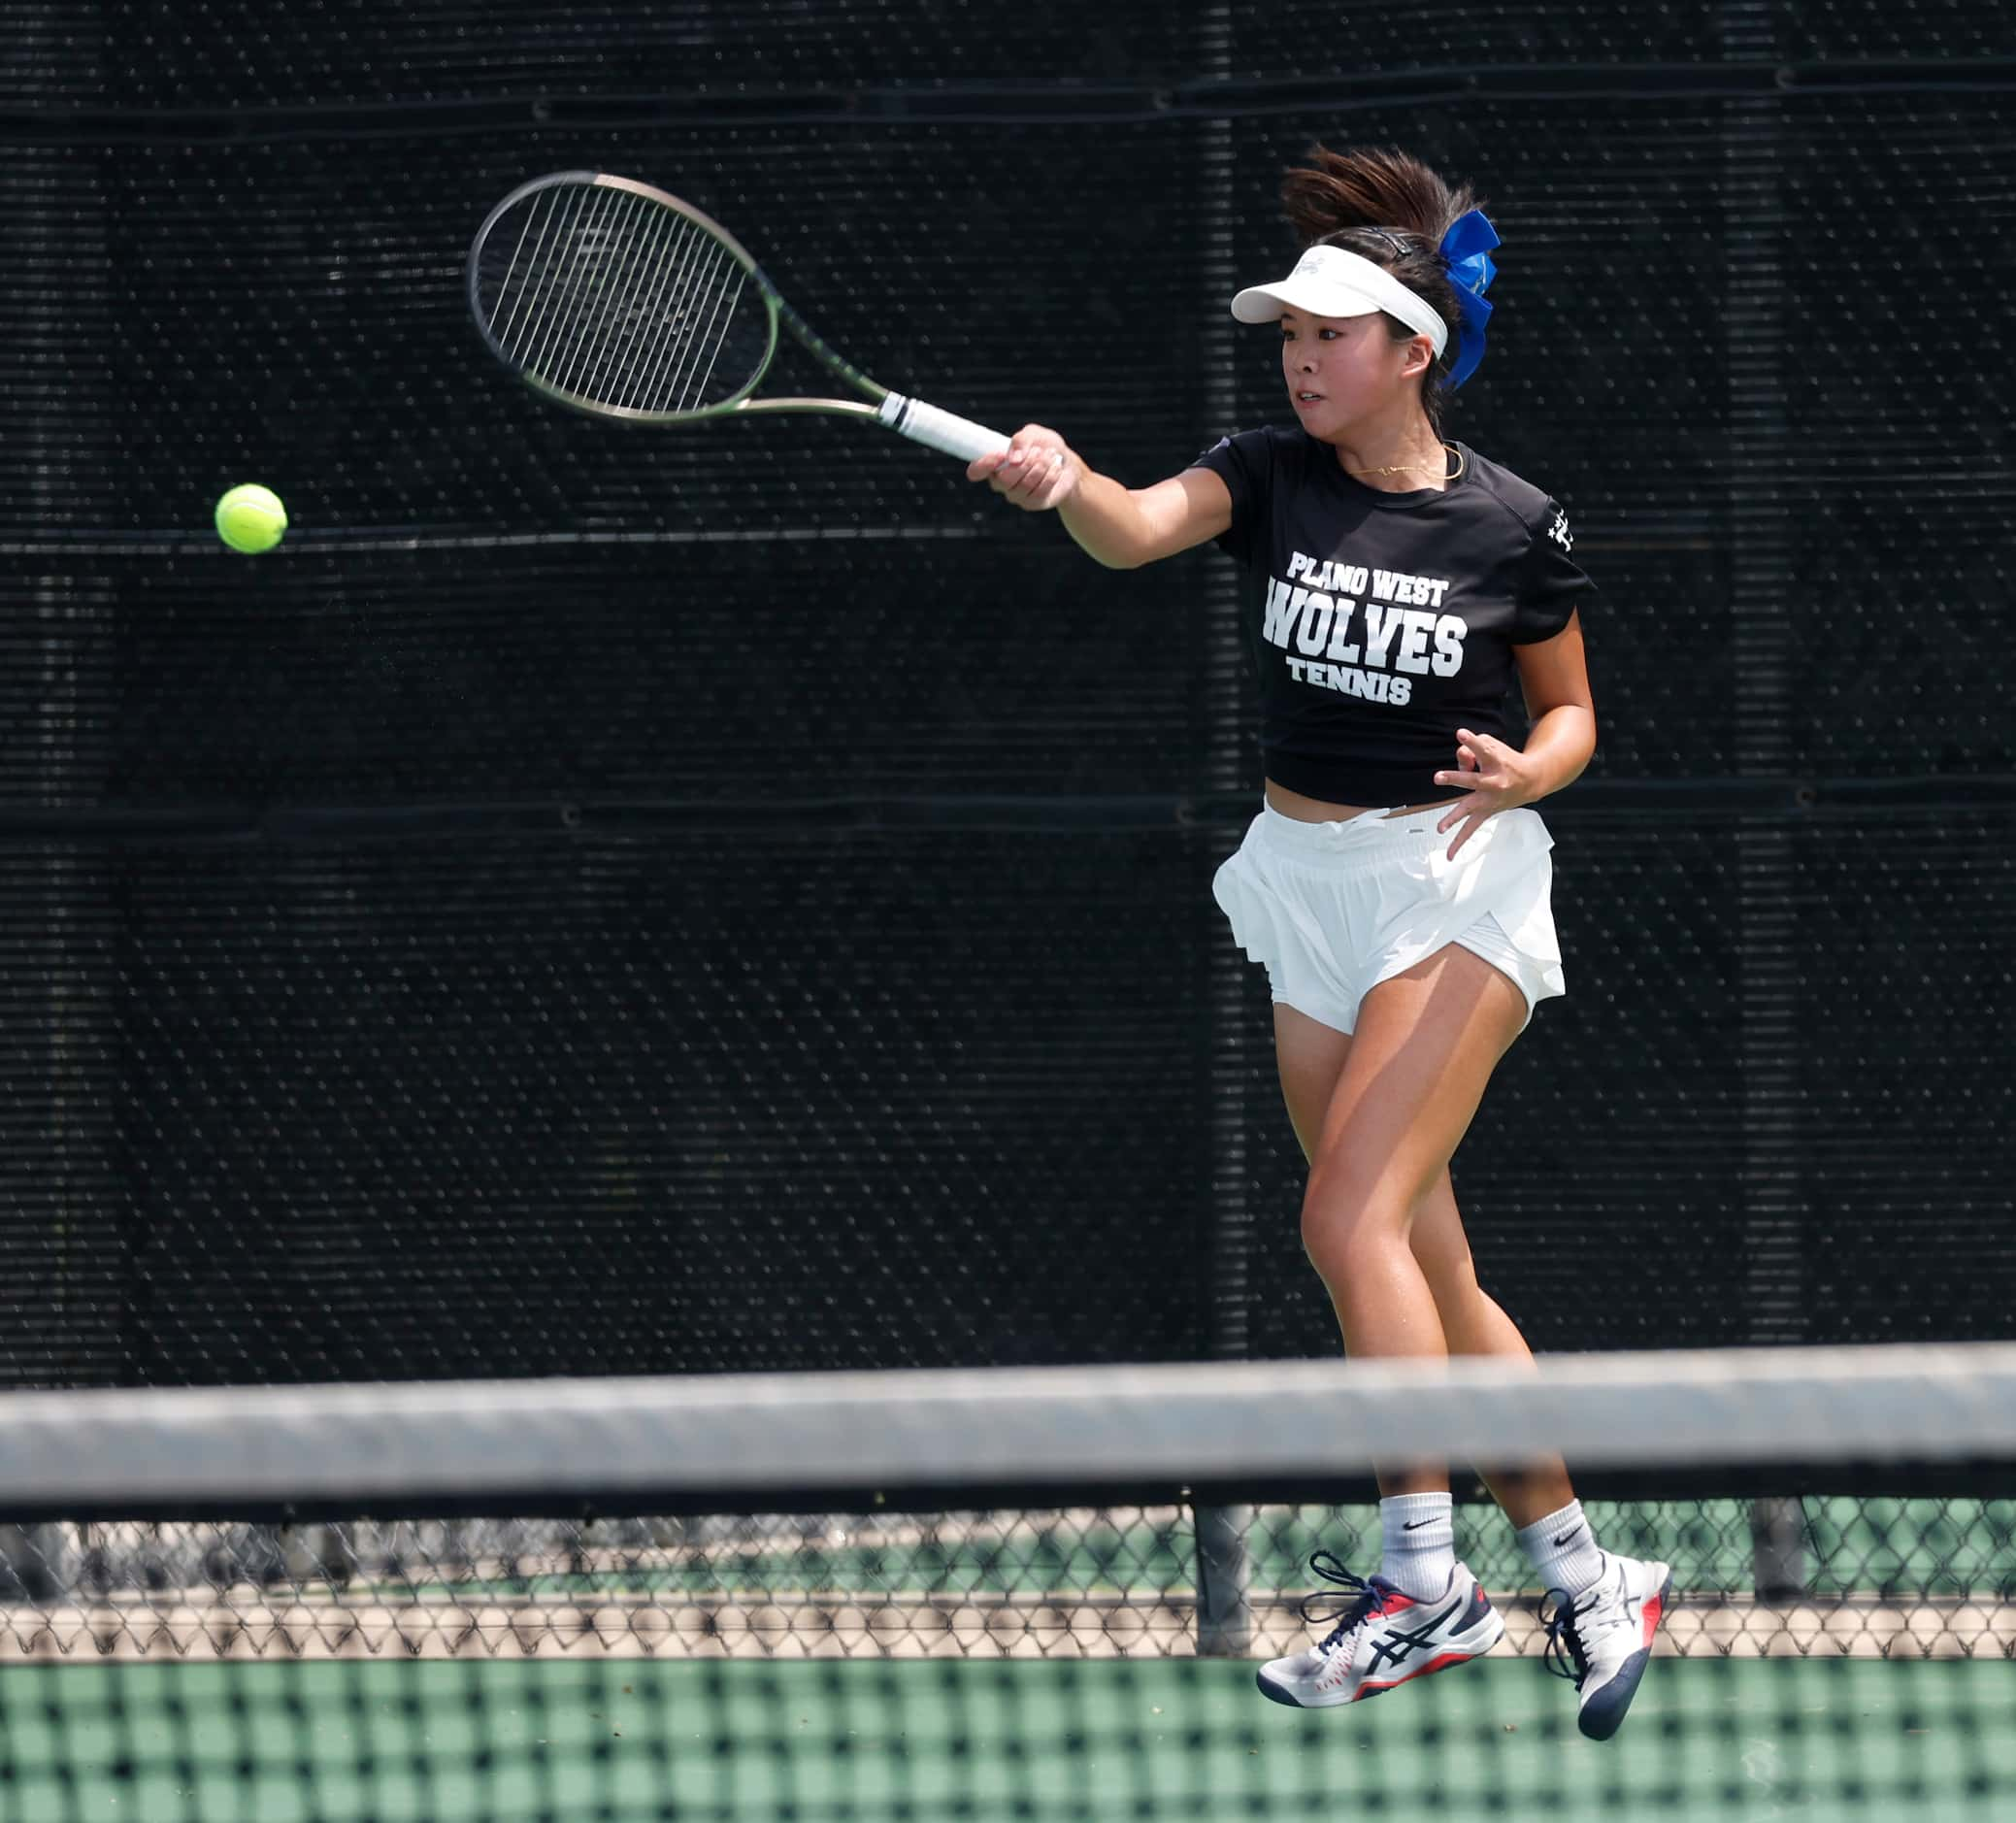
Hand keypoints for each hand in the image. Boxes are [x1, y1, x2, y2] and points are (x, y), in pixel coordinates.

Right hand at [967, 423, 1079, 512]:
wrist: (1066, 462)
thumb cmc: (1044, 446)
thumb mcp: (1034, 434)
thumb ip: (1021, 440)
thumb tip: (1013, 459)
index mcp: (994, 464)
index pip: (976, 471)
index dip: (984, 465)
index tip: (1001, 454)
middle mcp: (1001, 483)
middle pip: (1004, 480)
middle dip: (1026, 463)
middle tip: (1039, 451)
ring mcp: (1016, 496)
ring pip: (1024, 485)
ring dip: (1041, 467)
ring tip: (1051, 456)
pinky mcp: (1032, 504)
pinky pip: (1039, 492)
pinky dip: (1051, 476)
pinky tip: (1055, 468)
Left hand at [1431, 728, 1540, 860]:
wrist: (1533, 780)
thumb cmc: (1506, 760)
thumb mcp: (1493, 747)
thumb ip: (1472, 749)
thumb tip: (1459, 760)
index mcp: (1497, 761)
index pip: (1483, 749)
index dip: (1472, 741)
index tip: (1461, 734)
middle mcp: (1493, 781)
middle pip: (1471, 780)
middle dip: (1455, 778)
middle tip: (1437, 777)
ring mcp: (1489, 799)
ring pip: (1468, 808)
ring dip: (1453, 818)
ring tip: (1440, 828)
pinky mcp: (1486, 812)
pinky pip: (1471, 829)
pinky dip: (1460, 843)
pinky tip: (1449, 857)